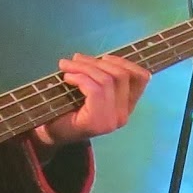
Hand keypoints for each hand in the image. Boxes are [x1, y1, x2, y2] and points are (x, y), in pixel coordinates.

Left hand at [35, 53, 151, 146]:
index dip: (124, 62)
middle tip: (75, 59)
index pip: (141, 79)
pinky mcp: (97, 120)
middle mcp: (123, 114)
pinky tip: (67, 78)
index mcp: (126, 107)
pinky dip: (79, 78)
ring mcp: (111, 119)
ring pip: (106, 80)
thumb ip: (100, 77)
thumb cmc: (68, 111)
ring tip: (66, 66)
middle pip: (121, 75)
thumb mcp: (90, 91)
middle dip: (96, 62)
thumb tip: (96, 58)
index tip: (104, 57)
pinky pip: (94, 89)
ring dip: (84, 67)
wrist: (51, 134)